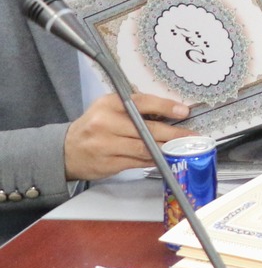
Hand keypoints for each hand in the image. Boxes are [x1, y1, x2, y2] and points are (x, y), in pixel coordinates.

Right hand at [63, 91, 193, 181]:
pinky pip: (136, 162)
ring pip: (143, 148)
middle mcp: (105, 124)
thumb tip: (169, 112)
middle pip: (146, 129)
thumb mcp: (109, 108)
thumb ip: (134, 107)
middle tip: (190, 135)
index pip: (141, 102)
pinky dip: (152, 159)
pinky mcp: (107, 164)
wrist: (65, 150)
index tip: (183, 111)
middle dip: (172, 133)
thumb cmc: (94, 126)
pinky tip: (163, 157)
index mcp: (108, 104)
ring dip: (165, 149)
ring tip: (181, 147)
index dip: (165, 107)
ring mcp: (105, 146)